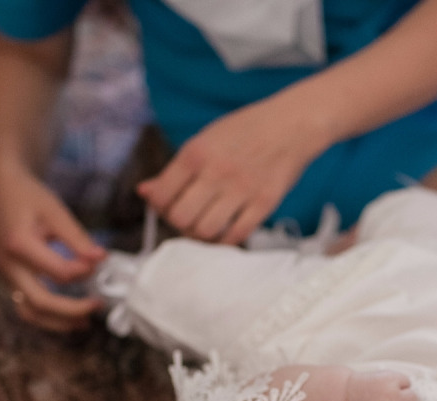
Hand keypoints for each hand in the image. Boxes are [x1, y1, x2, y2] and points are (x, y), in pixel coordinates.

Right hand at [0, 161, 106, 331]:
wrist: (5, 189)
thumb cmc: (30, 197)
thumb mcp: (56, 211)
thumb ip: (78, 238)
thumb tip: (100, 259)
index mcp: (19, 245)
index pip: (58, 273)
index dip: (84, 272)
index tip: (99, 262)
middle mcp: (8, 265)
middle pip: (41, 302)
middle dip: (72, 309)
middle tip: (98, 304)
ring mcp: (6, 275)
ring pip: (30, 313)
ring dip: (58, 322)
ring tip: (84, 322)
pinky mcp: (11, 279)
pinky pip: (27, 307)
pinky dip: (48, 317)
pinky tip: (69, 316)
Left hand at [136, 96, 326, 245]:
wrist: (292, 124)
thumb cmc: (245, 131)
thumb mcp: (205, 140)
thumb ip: (175, 170)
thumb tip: (144, 192)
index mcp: (196, 152)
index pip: (162, 195)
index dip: (159, 206)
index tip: (168, 204)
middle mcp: (217, 171)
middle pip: (180, 218)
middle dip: (179, 223)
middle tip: (187, 217)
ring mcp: (242, 189)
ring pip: (206, 232)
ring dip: (201, 234)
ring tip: (206, 224)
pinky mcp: (264, 203)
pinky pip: (236, 235)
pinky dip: (226, 240)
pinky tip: (225, 230)